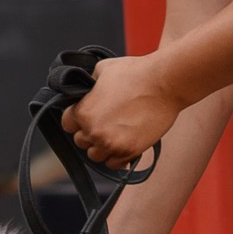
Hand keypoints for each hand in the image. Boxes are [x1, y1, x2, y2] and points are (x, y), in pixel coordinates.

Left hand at [64, 52, 180, 165]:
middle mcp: (93, 131)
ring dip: (102, 147)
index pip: (67, 125)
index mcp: (83, 111)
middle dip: (90, 133)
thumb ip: (88, 83)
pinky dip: (117, 157)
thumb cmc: (135, 72)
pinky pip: (113, 164)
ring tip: (115, 134)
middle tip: (106, 123)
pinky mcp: (129, 152)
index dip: (77, 119)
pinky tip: (124, 143)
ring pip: (95, 155)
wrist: (165, 83)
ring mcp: (111, 144)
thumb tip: (83, 89)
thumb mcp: (103, 69)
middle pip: (80, 142)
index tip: (90, 116)